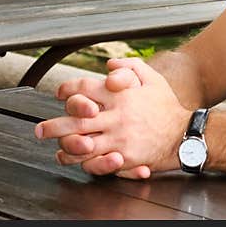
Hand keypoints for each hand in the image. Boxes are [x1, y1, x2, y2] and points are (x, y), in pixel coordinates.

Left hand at [35, 58, 188, 177]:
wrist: (184, 134)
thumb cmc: (166, 106)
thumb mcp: (152, 79)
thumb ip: (129, 67)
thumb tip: (109, 65)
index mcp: (119, 95)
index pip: (84, 88)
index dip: (67, 90)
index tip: (59, 94)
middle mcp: (116, 115)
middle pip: (77, 119)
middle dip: (54, 124)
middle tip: (40, 129)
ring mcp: (119, 137)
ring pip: (82, 143)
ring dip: (64, 145)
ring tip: (54, 146)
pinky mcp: (124, 156)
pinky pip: (97, 161)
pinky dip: (82, 161)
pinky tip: (75, 160)